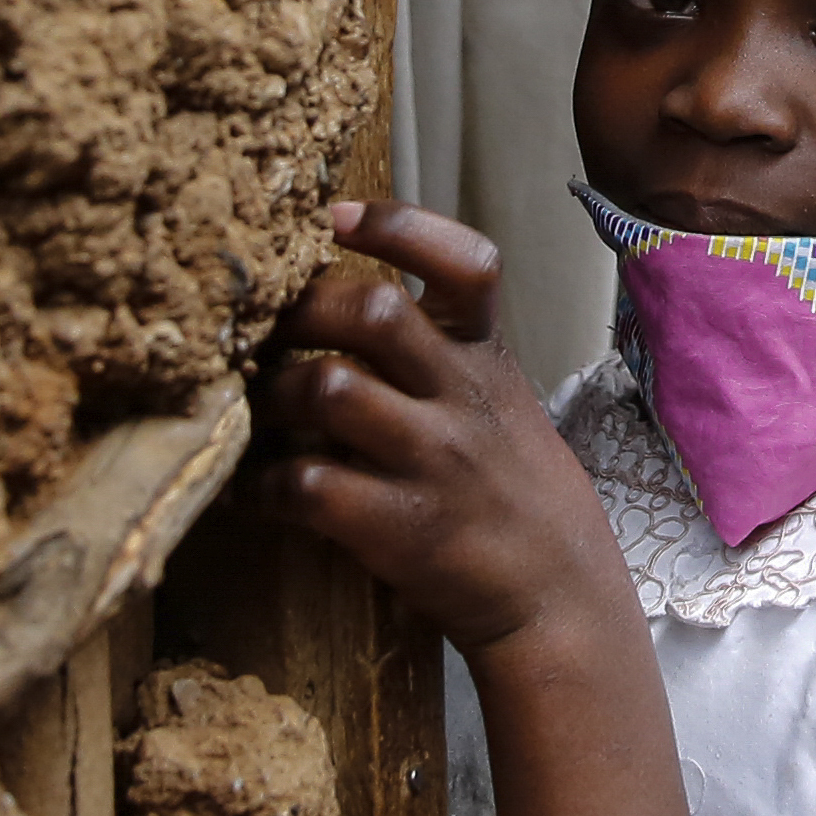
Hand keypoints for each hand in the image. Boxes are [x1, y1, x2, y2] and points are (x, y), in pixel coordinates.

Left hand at [259, 202, 629, 654]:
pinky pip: (309, 484)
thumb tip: (343, 302)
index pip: (465, 263)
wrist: (558, 597)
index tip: (334, 218)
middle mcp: (463, 397)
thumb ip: (440, 351)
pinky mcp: (402, 527)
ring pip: (329, 388)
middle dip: (301, 311)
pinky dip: (267, 486)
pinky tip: (263, 493)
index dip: (398, 226)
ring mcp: (434, 460)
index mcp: (486, 356)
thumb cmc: (511, 490)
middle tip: (262, 333)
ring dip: (274, 396)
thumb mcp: (499, 400)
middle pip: (374, 312)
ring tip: (258, 414)